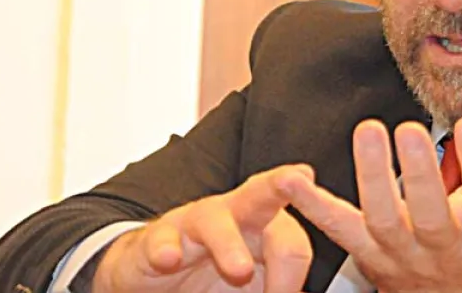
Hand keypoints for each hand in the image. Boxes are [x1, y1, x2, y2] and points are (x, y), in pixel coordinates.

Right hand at [92, 164, 314, 292]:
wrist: (161, 278)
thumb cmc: (215, 277)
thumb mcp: (254, 287)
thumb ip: (276, 289)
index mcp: (266, 228)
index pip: (294, 241)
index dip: (292, 276)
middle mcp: (235, 215)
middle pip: (264, 195)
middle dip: (282, 184)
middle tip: (301, 180)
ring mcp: (196, 223)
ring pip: (215, 221)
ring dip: (230, 244)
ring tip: (240, 271)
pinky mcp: (160, 237)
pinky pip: (163, 238)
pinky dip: (166, 249)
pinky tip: (170, 259)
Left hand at [284, 89, 461, 292]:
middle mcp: (443, 249)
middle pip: (431, 217)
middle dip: (421, 175)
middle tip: (412, 130)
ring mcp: (401, 254)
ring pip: (383, 221)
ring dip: (372, 179)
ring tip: (369, 131)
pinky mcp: (366, 251)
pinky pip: (338, 230)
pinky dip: (313, 207)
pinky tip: (290, 179)